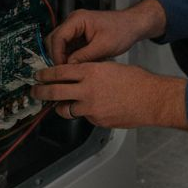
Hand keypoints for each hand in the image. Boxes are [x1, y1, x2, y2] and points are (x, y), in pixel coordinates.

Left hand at [31, 62, 187, 129]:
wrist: (153, 99)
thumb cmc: (138, 81)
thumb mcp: (111, 67)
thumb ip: (93, 71)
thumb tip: (80, 73)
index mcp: (91, 72)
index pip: (59, 72)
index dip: (45, 74)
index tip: (39, 76)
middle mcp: (87, 89)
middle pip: (54, 92)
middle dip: (40, 92)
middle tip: (34, 92)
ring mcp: (91, 107)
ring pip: (66, 109)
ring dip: (61, 107)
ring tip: (59, 105)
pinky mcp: (97, 120)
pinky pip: (84, 117)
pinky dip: (85, 114)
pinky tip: (92, 110)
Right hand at [48, 0, 166, 64]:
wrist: (133, 26)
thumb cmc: (122, 29)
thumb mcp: (103, 46)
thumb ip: (84, 57)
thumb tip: (68, 67)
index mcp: (77, 19)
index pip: (57, 37)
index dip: (57, 55)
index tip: (61, 69)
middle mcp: (73, 22)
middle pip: (54, 41)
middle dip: (57, 57)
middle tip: (63, 73)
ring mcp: (75, 30)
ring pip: (60, 46)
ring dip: (63, 59)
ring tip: (71, 72)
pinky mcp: (79, 37)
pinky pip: (68, 49)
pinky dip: (70, 58)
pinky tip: (77, 68)